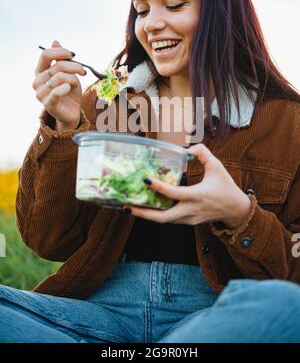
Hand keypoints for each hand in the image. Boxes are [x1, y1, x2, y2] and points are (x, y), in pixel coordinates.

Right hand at [32, 40, 85, 130]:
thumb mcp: (67, 72)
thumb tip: (55, 42)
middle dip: (74, 67)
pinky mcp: (48, 104)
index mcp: (40, 71)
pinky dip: (67, 88)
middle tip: (83, 72)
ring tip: (76, 85)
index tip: (72, 55)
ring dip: (73, 79)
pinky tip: (70, 89)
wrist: (72, 111)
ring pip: (60, 77)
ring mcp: (40, 93)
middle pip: (57, 66)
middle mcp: (37, 81)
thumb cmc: (69, 91)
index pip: (45, 54)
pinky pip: (57, 91)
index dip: (60, 52)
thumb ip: (61, 59)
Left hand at [124, 143, 250, 228]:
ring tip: (130, 206)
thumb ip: (203, 153)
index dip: (158, 187)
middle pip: (162, 218)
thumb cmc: (226, 188)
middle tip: (125, 205)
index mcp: (197, 196)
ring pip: (163, 221)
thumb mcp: (217, 167)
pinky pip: (169, 219)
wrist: (236, 211)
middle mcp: (190, 211)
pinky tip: (146, 206)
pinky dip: (156, 214)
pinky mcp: (187, 222)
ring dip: (147, 215)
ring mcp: (188, 219)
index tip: (145, 179)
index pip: (174, 193)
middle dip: (142, 213)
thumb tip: (188, 147)